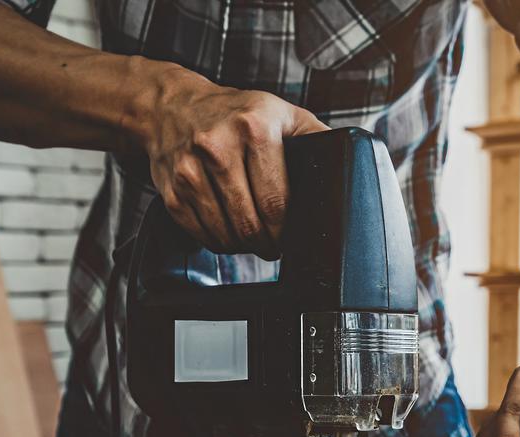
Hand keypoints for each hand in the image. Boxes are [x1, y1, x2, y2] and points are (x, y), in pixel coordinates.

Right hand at [141, 67, 328, 258]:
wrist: (171, 106)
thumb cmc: (235, 112)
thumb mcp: (281, 112)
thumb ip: (316, 135)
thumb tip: (348, 160)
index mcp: (254, 128)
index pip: (277, 201)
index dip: (287, 230)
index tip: (292, 237)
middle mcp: (218, 146)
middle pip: (251, 223)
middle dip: (269, 244)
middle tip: (275, 245)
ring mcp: (190, 170)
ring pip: (226, 234)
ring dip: (244, 246)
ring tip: (254, 240)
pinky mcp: (172, 191)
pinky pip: (201, 234)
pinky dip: (218, 242)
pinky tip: (229, 233)